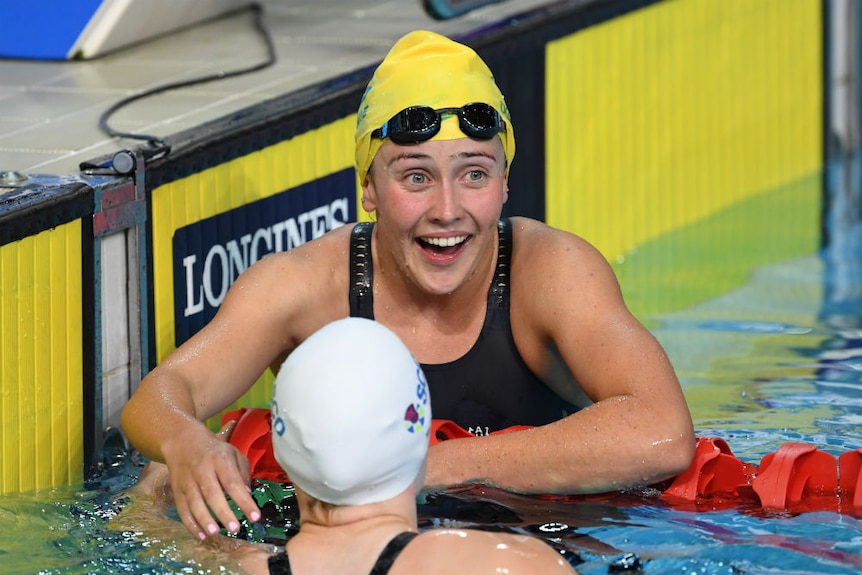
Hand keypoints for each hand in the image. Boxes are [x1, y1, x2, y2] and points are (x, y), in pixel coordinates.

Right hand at [163, 420, 261, 539]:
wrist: (182, 441)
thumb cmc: (214, 450)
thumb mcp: (233, 453)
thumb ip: (243, 473)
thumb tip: (248, 494)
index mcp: (220, 460)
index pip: (233, 482)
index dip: (244, 501)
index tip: (255, 517)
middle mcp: (202, 470)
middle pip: (212, 494)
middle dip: (223, 513)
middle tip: (234, 529)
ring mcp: (187, 481)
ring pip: (194, 503)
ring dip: (204, 520)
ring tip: (215, 533)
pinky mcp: (177, 490)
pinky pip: (183, 509)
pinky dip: (191, 524)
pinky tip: (202, 535)